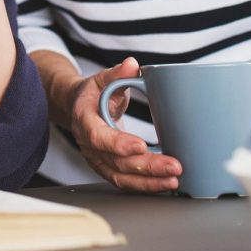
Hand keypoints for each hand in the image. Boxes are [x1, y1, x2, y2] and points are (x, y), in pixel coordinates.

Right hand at [56, 57, 181, 191]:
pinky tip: (164, 183)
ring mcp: (98, 160)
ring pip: (121, 177)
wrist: (78, 109)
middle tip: (172, 166)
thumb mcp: (102, 78)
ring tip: (172, 180)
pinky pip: (125, 181)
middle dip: (146, 166)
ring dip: (148, 182)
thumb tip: (132, 65)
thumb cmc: (92, 94)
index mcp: (84, 120)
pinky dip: (145, 185)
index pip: (98, 136)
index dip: (118, 143)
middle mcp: (88, 145)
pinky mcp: (108, 168)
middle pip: (116, 162)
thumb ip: (117, 73)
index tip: (141, 145)